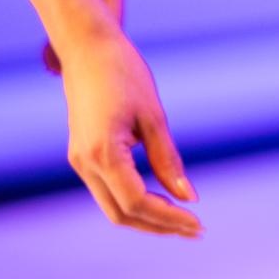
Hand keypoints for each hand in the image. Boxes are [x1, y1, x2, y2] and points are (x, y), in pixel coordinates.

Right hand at [57, 26, 200, 236]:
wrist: (87, 48)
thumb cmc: (124, 74)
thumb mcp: (154, 117)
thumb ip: (169, 161)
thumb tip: (190, 197)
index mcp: (103, 152)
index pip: (137, 203)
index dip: (169, 218)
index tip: (199, 222)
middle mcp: (85, 162)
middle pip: (122, 214)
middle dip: (160, 226)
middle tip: (196, 229)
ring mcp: (80, 160)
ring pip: (113, 207)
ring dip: (148, 219)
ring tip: (184, 221)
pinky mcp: (82, 155)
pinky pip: (108, 191)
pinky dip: (135, 203)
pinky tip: (162, 201)